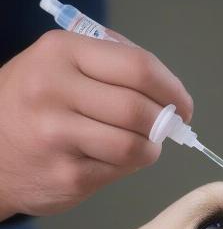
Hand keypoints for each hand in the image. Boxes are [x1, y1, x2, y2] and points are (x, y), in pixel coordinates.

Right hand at [0, 30, 192, 218]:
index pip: (138, 67)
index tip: (183, 104)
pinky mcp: (69, 175)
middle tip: (167, 127)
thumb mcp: (60, 65)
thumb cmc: (34, 105)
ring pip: (136, 145)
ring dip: (150, 148)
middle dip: (165, 122)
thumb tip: (167, 89)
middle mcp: (55, 90)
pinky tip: (114, 157)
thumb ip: (111, 65)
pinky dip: (130, 165)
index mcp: (61, 53)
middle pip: (140, 110)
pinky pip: (121, 170)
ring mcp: (58, 136)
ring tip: (140, 143)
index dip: (172, 89)